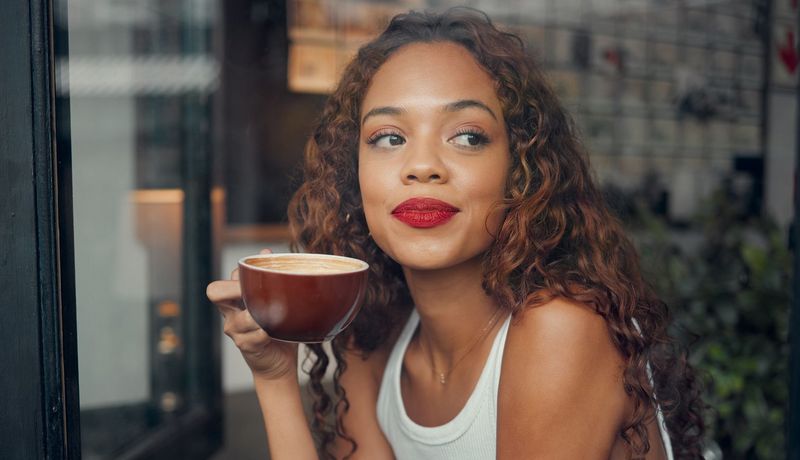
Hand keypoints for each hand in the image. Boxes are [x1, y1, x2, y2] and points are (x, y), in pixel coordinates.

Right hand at [206, 249, 297, 380]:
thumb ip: (267, 278)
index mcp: (233, 300)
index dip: (237, 276)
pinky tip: (277, 331)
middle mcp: (229, 313)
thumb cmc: (277, 329)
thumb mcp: (273, 300)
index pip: (224, 280)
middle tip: (257, 293)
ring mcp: (234, 330)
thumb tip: (265, 252)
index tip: (260, 277)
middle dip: (235, 288)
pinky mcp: (245, 345)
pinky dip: (269, 331)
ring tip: (278, 314)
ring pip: (243, 315)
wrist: (278, 363)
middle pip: (215, 291)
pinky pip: (257, 333)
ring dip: (262, 314)